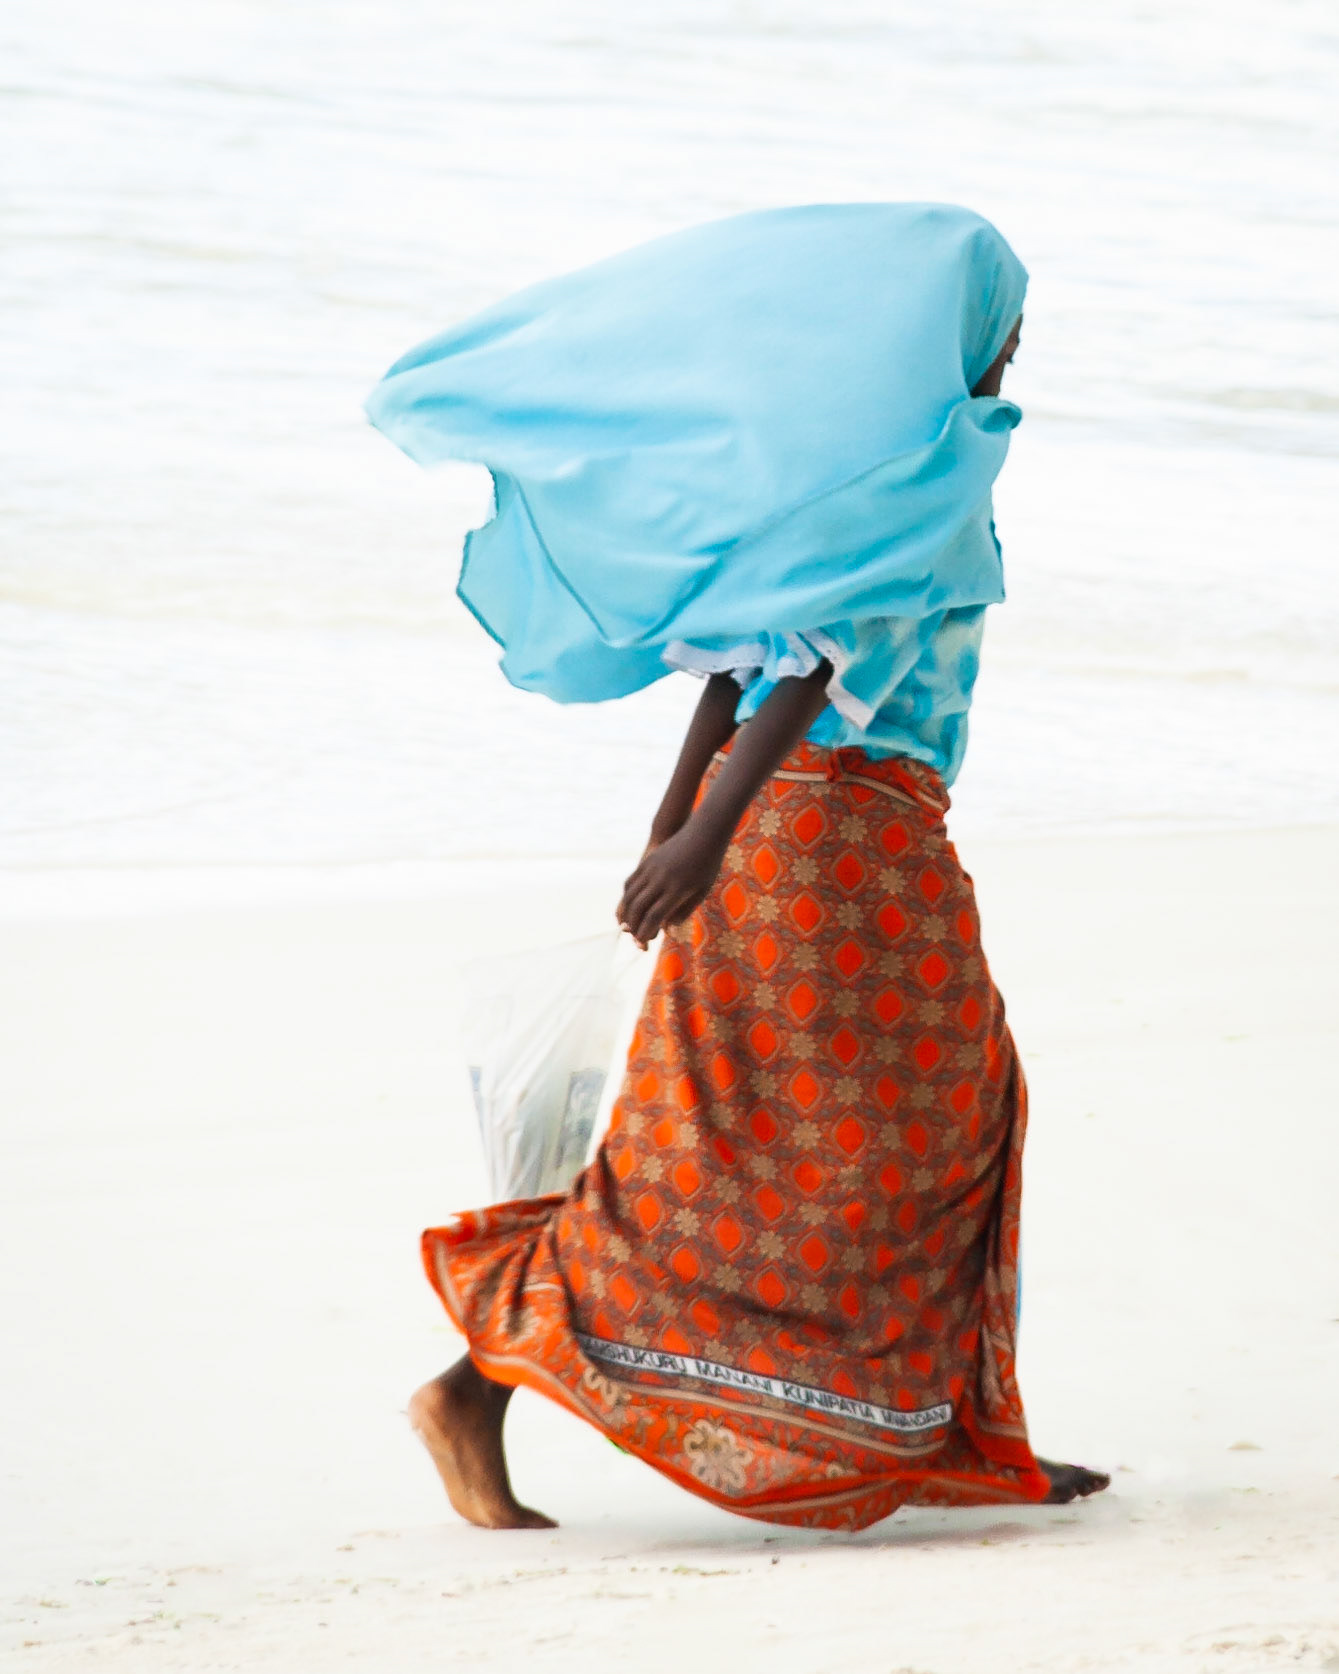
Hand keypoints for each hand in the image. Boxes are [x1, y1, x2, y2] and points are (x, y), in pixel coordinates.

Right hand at [616, 820, 728, 947]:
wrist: (704, 834)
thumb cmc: (708, 866)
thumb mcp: (701, 891)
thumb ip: (684, 912)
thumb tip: (668, 931)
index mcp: (677, 889)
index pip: (654, 916)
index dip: (646, 931)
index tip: (643, 943)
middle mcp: (661, 879)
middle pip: (638, 907)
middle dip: (634, 926)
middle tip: (636, 939)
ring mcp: (652, 868)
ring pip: (630, 895)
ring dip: (627, 913)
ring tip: (629, 925)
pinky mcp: (647, 861)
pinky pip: (631, 882)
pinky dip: (627, 897)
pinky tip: (629, 906)